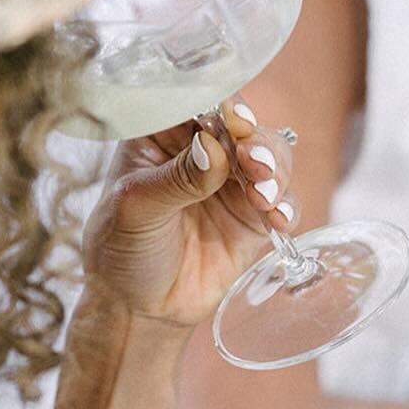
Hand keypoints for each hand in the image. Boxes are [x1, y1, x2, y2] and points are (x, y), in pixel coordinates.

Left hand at [83, 100, 294, 329]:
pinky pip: (284, 201)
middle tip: (254, 162)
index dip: (221, 103)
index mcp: (163, 134)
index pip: (198, 102)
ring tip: (263, 196)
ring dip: (275, 170)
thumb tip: (211, 147)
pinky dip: (288, 205)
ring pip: (272, 157)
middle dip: (256, 141)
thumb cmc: (120, 247)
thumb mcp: (135, 208)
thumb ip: (175, 178)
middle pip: (244, 127)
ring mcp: (232, 183)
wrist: (137, 306)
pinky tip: (278, 220)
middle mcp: (203, 151)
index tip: (234, 119)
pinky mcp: (254, 218)